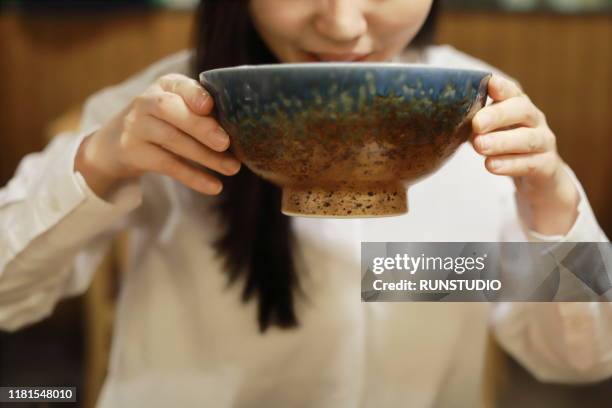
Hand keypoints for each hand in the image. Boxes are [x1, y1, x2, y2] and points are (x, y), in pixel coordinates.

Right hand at [76, 74, 240, 196]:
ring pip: (172, 140)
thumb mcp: (178, 108)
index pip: (178, 85)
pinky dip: (192, 176)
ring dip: (205, 156)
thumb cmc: (164, 122)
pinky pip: (167, 165)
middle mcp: (146, 102)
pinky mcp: (135, 153)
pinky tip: (214, 186)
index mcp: (165, 85)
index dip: (193, 94)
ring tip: (232, 168)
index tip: (210, 106)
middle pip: (170, 111)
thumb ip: (203, 111)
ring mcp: (136, 128)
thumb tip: (243, 128)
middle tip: (226, 143)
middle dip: (200, 126)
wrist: (116, 144)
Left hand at [471, 75, 578, 234]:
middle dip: (498, 115)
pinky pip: (530, 164)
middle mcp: (534, 120)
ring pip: (528, 139)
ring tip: (479, 146)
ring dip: (502, 142)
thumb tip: (440, 120)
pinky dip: (510, 165)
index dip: (501, 87)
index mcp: (517, 106)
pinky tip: (491, 166)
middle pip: (522, 110)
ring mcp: (544, 142)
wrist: (538, 177)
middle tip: (476, 123)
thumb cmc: (505, 147)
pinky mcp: (547, 166)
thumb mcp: (489, 132)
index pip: (512, 91)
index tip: (488, 84)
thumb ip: (472, 123)